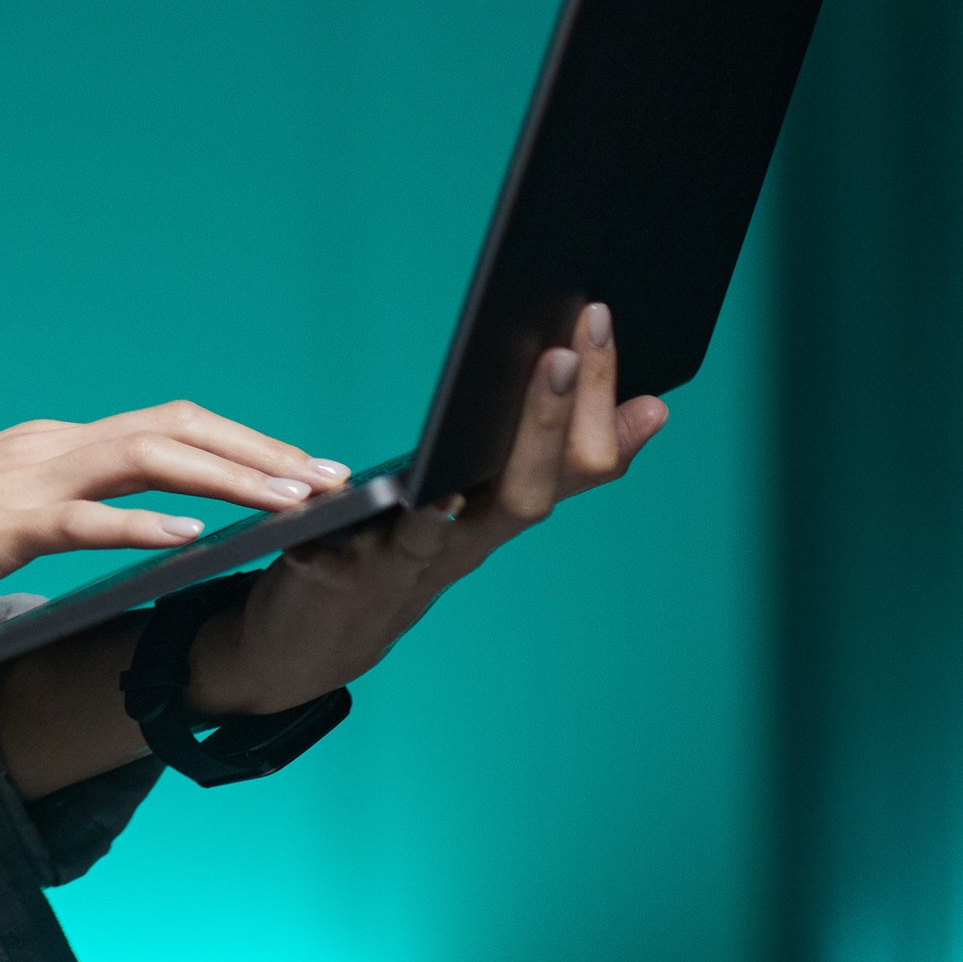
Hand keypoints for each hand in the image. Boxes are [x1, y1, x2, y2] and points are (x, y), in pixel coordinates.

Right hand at [0, 401, 349, 638]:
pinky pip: (89, 519)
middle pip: (176, 427)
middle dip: (262, 449)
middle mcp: (46, 445)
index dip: (242, 442)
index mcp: (48, 444)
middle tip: (334, 478)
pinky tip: (197, 538)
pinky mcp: (3, 525)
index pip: (164, 427)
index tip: (304, 467)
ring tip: (297, 502)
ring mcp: (26, 480)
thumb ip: (53, 515)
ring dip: (233, 476)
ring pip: (150, 458)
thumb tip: (113, 528)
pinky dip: (148, 523)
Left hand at [185, 299, 669, 718]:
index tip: (601, 323)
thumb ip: (537, 458)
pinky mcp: (338, 583)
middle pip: (527, 496)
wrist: (321, 638)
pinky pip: (335, 568)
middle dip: (546, 423)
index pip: (572, 461)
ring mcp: (404, 568)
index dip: (594, 399)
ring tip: (441, 487)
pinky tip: (319, 534)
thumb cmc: (402, 549)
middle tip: (560, 352)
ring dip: (439, 515)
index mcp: (498, 511)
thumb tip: (643, 403)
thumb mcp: (479, 503)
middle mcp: (465, 543)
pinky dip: (329, 554)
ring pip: (431, 542)